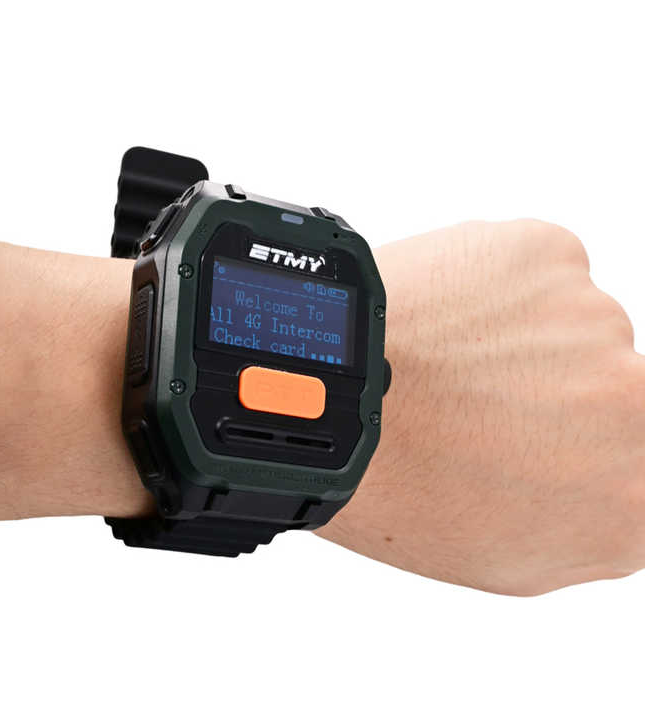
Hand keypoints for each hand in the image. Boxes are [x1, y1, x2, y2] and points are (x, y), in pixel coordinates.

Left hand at [318, 220, 644, 594]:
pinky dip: (496, 287)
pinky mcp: (551, 255)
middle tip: (473, 399)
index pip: (630, 458)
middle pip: (607, 387)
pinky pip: (538, 272)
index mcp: (630, 497)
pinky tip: (441, 317)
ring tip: (441, 361)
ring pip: (569, 326)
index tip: (538, 433)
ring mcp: (595, 324)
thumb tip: (607, 489)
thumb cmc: (390, 483)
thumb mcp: (501, 556)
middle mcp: (633, 405)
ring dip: (518, 338)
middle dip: (551, 393)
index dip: (576, 444)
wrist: (330, 398)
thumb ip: (582, 526)